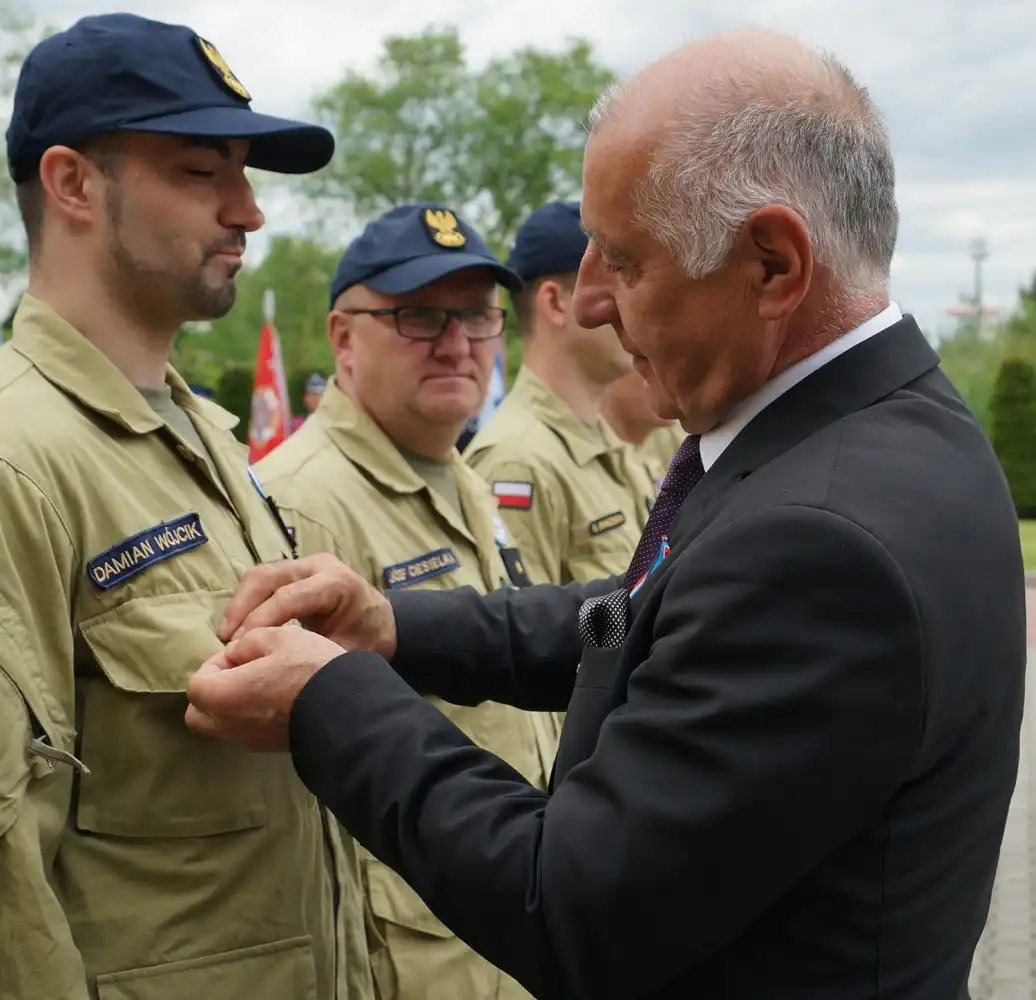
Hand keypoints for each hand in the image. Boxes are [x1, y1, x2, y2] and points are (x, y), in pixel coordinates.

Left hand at [185, 626, 342, 751]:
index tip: (241, 655)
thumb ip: (247, 641)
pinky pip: (244, 733)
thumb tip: (236, 655)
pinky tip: (278, 701)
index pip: (196, 683)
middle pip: (198, 713)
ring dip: (231, 705)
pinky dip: (250, 718)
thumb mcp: (279, 637)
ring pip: (221, 726)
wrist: (346, 710)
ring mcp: (248, 741)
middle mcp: (228, 725)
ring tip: (263, 686)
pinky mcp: (268, 749)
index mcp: (223, 696)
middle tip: (242, 673)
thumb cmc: (309, 669)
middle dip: (213, 691)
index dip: (214, 664)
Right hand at [218, 553, 397, 659]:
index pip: (288, 597)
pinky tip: (238, 627)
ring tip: (227, 635)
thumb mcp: (345, 653)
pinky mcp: (296, 571)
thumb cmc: (369, 641)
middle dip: (242, 607)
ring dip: (240, 603)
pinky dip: (247, 600)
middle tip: (226, 639)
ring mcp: (306, 564)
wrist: (385, 625)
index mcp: (336, 583)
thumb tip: (268, 664)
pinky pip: (265, 579)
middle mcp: (319, 566)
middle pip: (267, 577)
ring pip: (261, 574)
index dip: (259, 621)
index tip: (239, 647)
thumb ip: (309, 655)